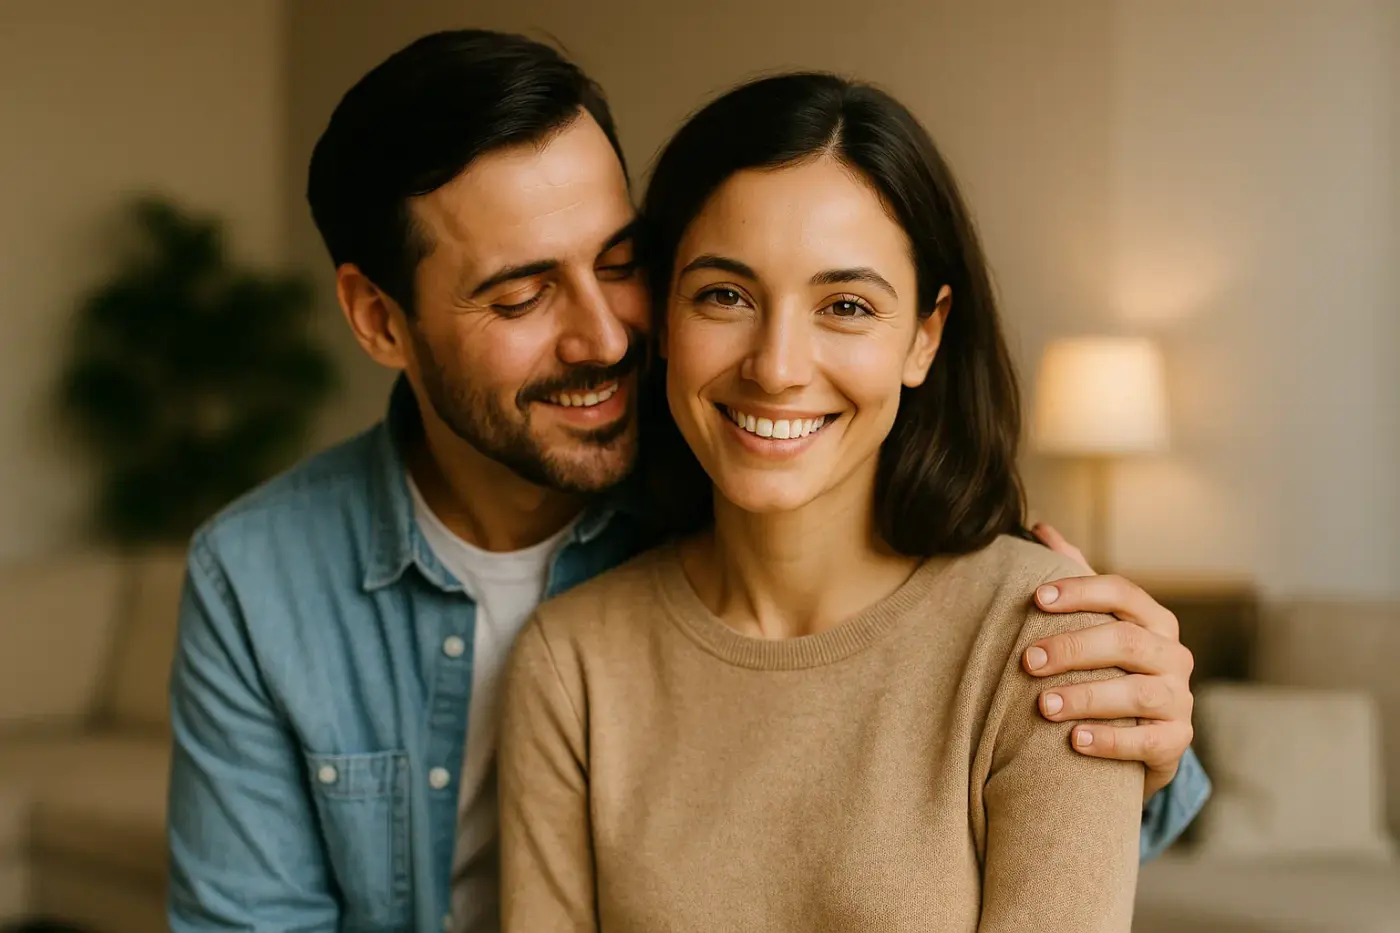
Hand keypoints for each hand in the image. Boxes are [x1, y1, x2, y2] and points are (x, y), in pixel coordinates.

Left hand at [1023, 523, 1195, 802]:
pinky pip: (1149, 741)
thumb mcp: (1093, 623)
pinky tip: (1074, 740)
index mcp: (1152, 620)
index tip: (1036, 599)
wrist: (1139, 735)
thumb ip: (1072, 577)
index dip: (1080, 592)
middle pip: (1126, 641)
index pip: (1122, 592)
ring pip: (1138, 693)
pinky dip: (1110, 740)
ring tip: (1044, 705)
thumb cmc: (1106, 668)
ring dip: (1086, 697)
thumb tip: (1039, 528)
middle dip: (1073, 648)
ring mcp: (1179, 698)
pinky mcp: (1177, 740)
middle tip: (1028, 661)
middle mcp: (1172, 654)